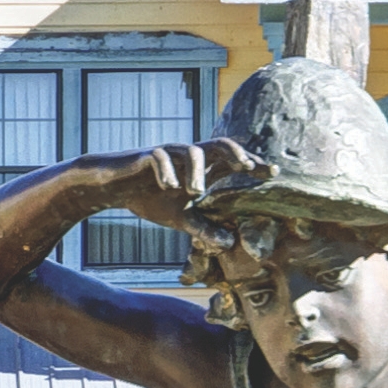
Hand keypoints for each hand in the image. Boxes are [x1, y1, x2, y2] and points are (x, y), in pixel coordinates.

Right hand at [108, 137, 257, 225]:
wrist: (115, 187)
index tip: (272, 172)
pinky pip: (158, 157)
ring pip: (190, 150)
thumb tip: (230, 243)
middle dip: (234, 153)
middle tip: (247, 167)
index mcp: (201, 169)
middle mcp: (188, 157)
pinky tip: (169, 187)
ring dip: (196, 169)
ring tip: (197, 192)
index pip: (232, 161)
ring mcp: (168, 154)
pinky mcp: (146, 156)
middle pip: (218, 144)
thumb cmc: (151, 197)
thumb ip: (204, 227)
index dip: (252, 164)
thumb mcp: (181, 218)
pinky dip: (166, 171)